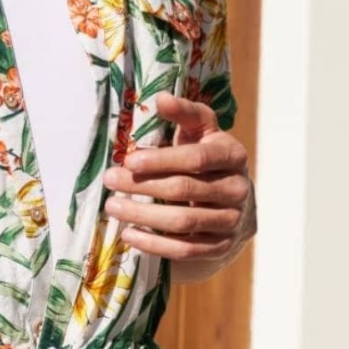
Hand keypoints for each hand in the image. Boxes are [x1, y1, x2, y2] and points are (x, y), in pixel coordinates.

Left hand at [102, 92, 253, 262]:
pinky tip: (129, 234)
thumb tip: (160, 98)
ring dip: (143, 216)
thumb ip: (185, 114)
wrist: (235, 204)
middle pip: (185, 190)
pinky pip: (185, 249)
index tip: (129, 161)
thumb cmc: (207, 160)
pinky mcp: (221, 246)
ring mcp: (232, 220)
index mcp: (233, 155)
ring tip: (112, 207)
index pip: (196, 159)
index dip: (162, 160)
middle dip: (143, 186)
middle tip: (110, 180)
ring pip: (183, 222)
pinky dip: (154, 245)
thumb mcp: (202, 132)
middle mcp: (238, 188)